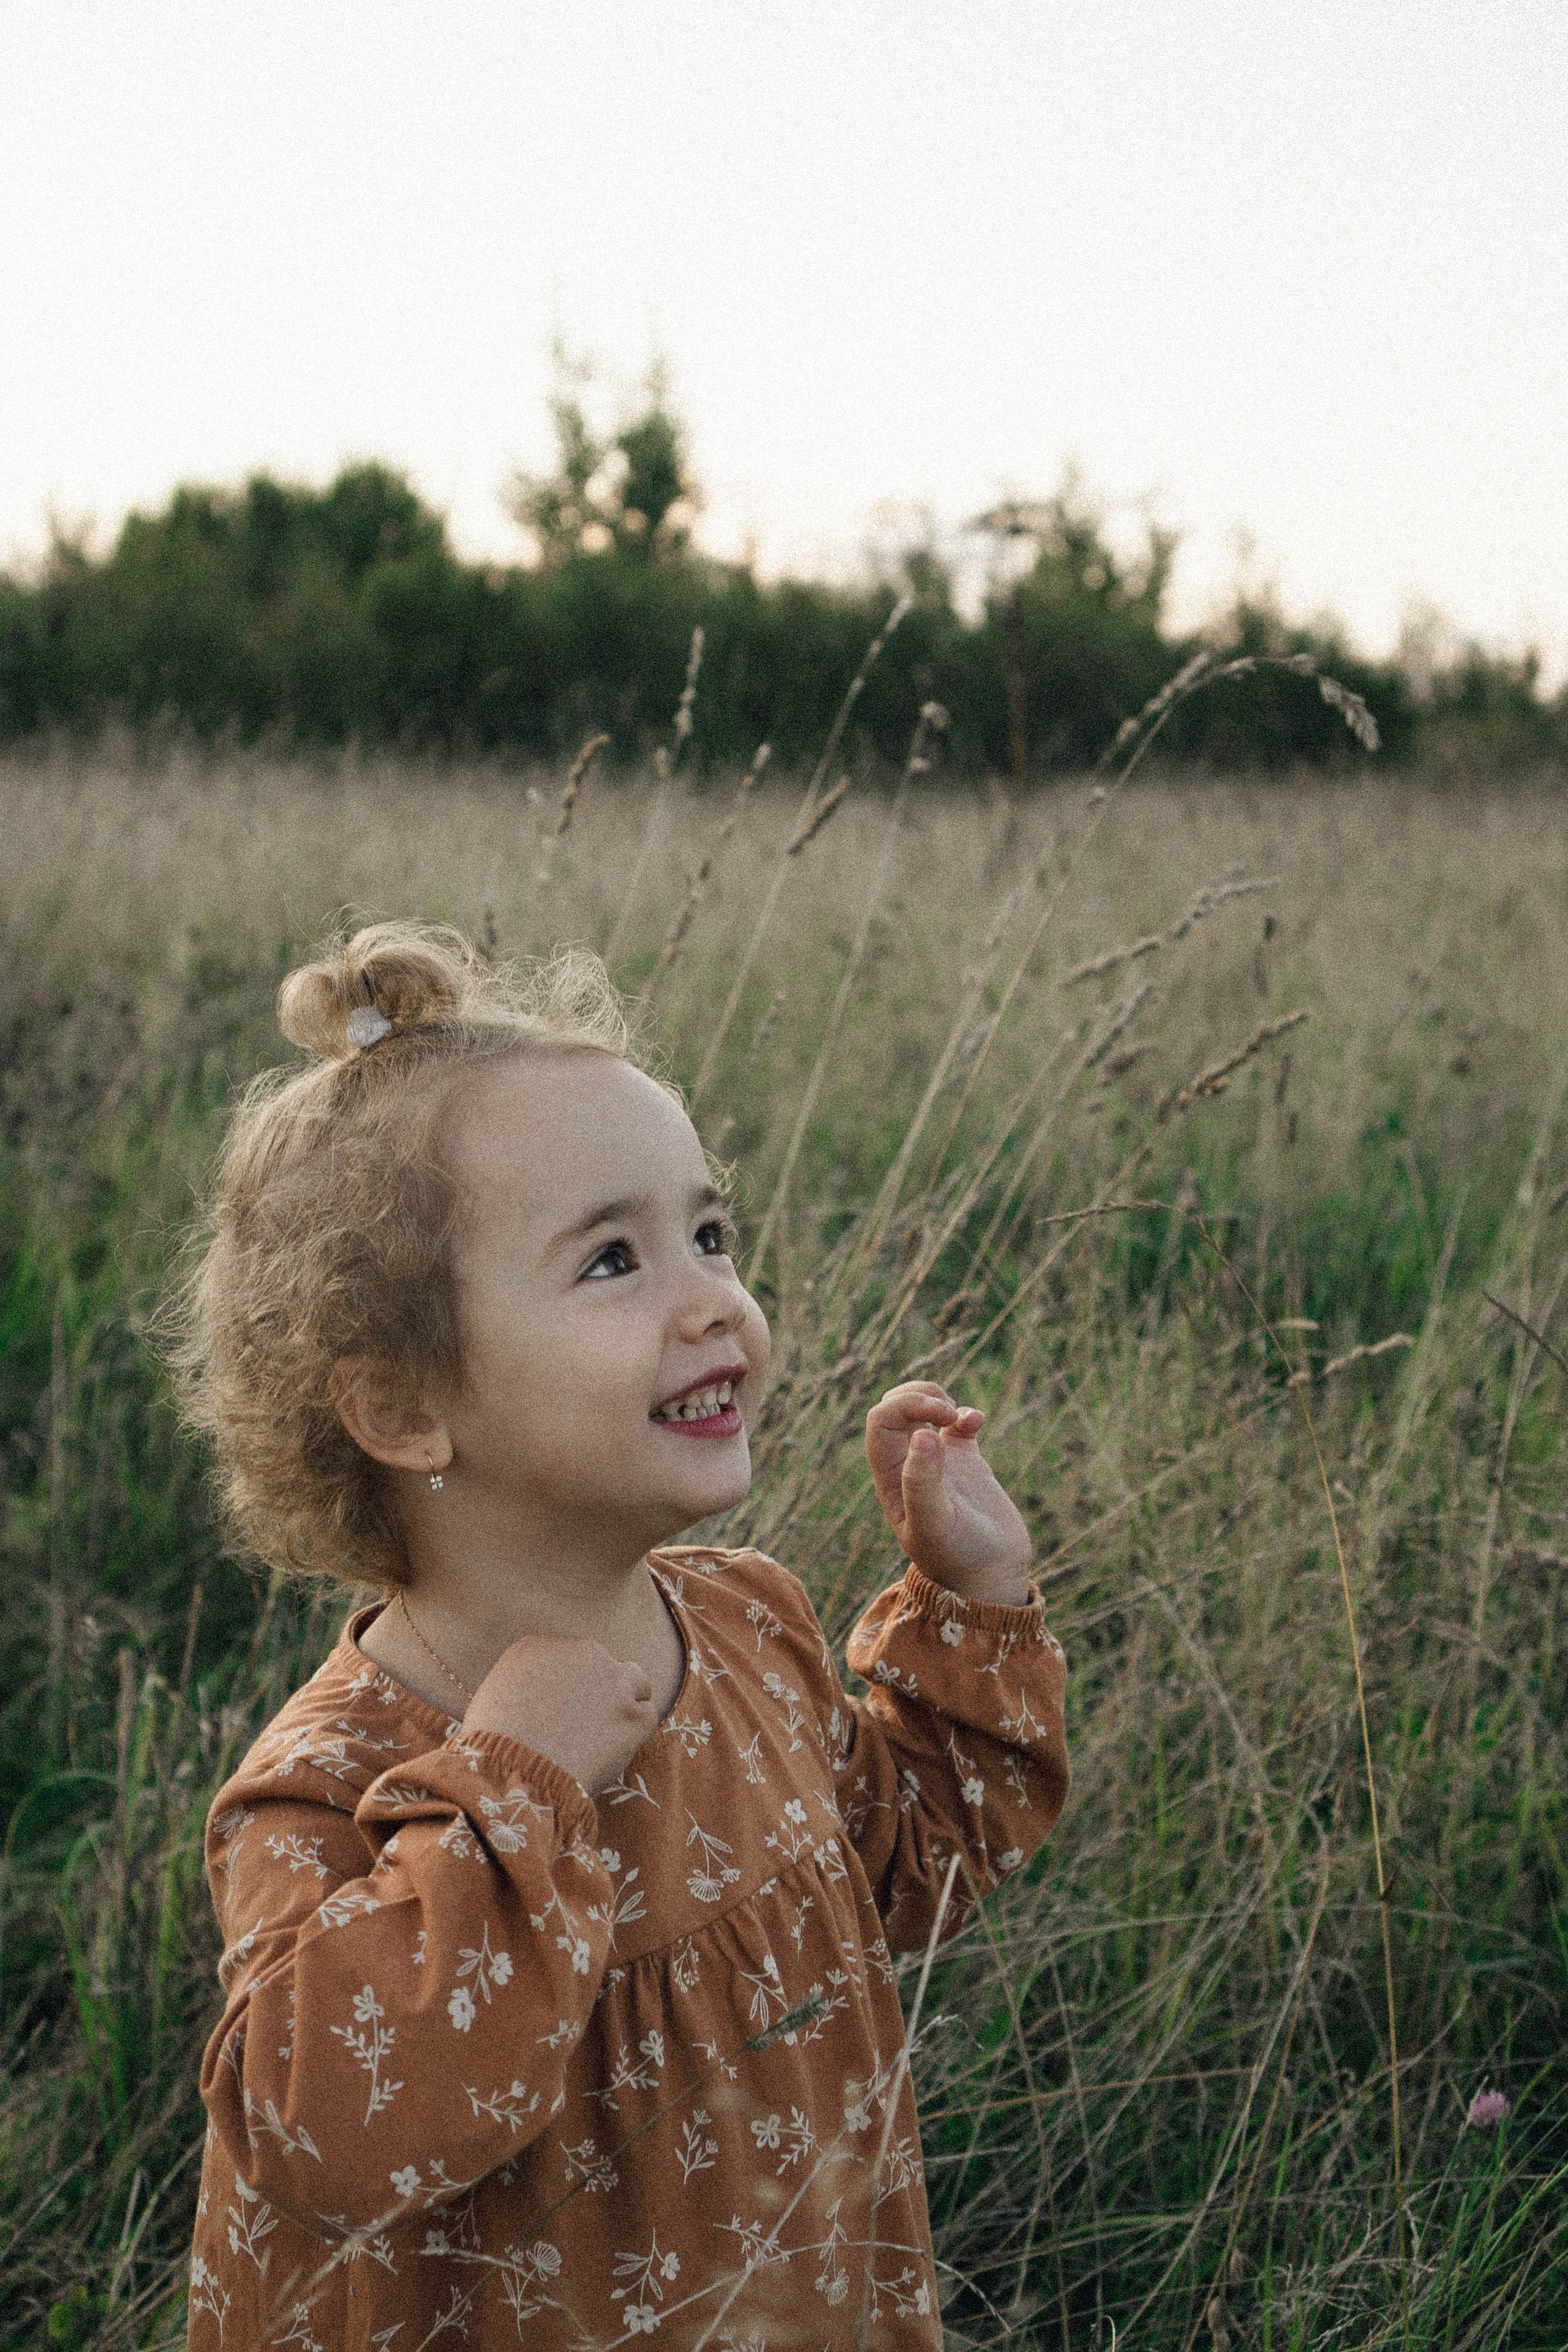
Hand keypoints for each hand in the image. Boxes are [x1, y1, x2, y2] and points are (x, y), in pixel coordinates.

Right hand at [463, 1635, 657, 1795]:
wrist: (512, 1775)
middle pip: (603, 1665)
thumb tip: (535, 1693)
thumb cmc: (492, 1746)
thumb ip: (523, 1681)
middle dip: (598, 1691)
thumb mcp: (495, 1696)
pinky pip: (647, 1717)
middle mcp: (582, 1651)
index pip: (570, 1656)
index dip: (569, 1685)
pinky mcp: (634, 1714)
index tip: (561, 1710)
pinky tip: (612, 1753)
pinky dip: (634, 1735)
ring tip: (607, 1736)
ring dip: (625, 1704)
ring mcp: (614, 1681)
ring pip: (636, 1682)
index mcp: (542, 1645)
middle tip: (584, 1727)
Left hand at [865, 1381, 1031, 1604]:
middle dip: (918, 1396)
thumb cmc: (956, 1558)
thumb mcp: (934, 1525)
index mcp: (890, 1478)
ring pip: (921, 1411)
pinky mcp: (965, 1462)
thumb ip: (922, 1482)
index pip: (880, 1422)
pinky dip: (966, 1413)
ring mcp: (937, 1462)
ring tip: (958, 1417)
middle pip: (895, 1408)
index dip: (904, 1406)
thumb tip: (922, 1435)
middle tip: (947, 1412)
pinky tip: (978, 1422)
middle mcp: (908, 1466)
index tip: (937, 1417)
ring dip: (937, 1399)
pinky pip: (957, 1423)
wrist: (991, 1578)